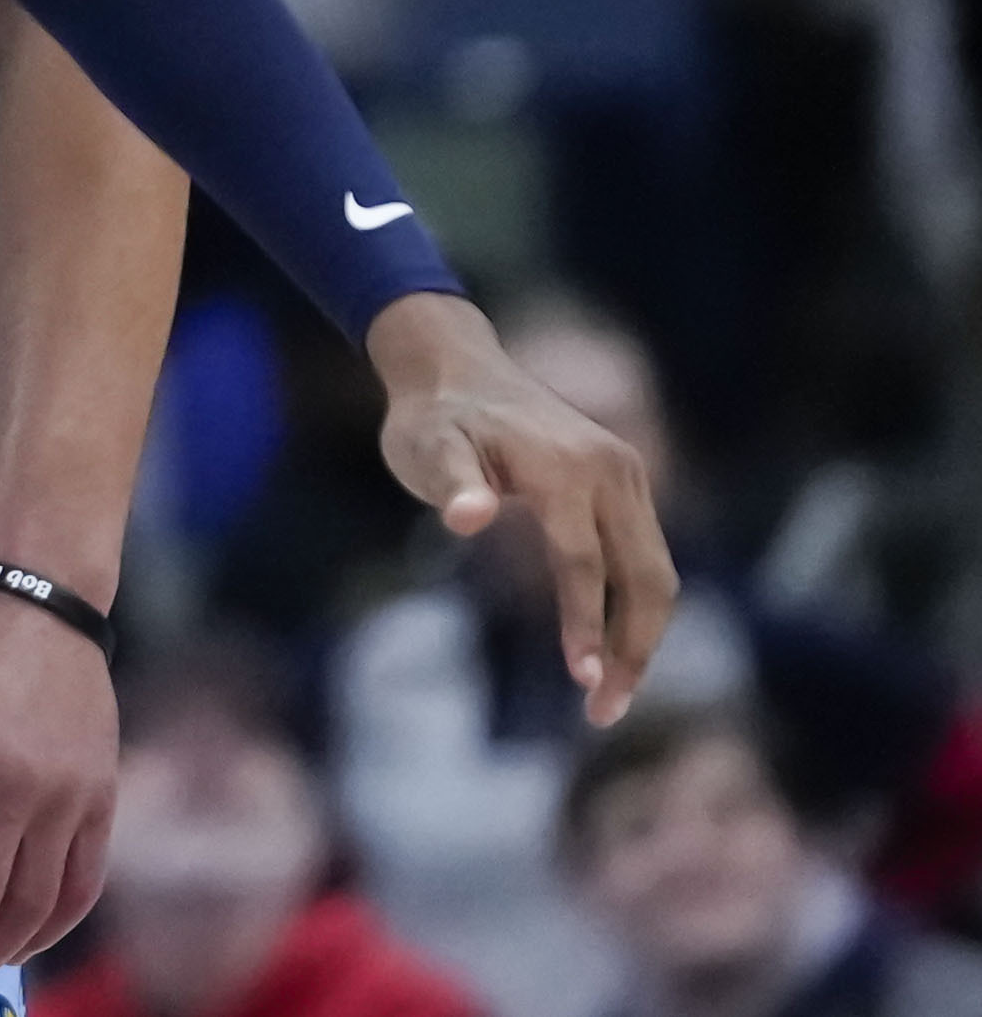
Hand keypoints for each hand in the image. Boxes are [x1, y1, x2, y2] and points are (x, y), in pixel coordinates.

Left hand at [369, 290, 677, 719]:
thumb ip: (450, 484)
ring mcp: (627, 475)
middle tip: (602, 714)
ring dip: (643, 638)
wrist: (454, 366)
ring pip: (657, 573)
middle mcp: (613, 472)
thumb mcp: (424, 449)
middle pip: (647, 579)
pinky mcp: (627, 483)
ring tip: (607, 696)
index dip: (586, 626)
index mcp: (568, 469)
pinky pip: (645, 556)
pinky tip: (613, 649)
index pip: (586, 564)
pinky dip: (637, 606)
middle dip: (633, 651)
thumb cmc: (431, 417)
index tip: (583, 683)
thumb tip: (468, 517)